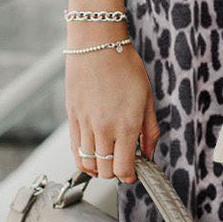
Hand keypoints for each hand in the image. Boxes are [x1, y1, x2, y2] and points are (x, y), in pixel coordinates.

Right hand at [65, 42, 160, 181]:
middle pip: (105, 170)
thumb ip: (149, 131)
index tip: (134, 173)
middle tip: (123, 164)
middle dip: (115, 173)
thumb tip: (150, 153)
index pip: (124, 168)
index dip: (130, 176)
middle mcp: (104, 129)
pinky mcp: (72, 117)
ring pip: (88, 163)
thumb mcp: (147, 98)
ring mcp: (85, 124)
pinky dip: (83, 158)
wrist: (97, 45)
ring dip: (99, 168)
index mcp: (126, 125)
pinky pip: (75, 149)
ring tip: (108, 159)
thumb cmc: (125, 66)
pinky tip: (92, 154)